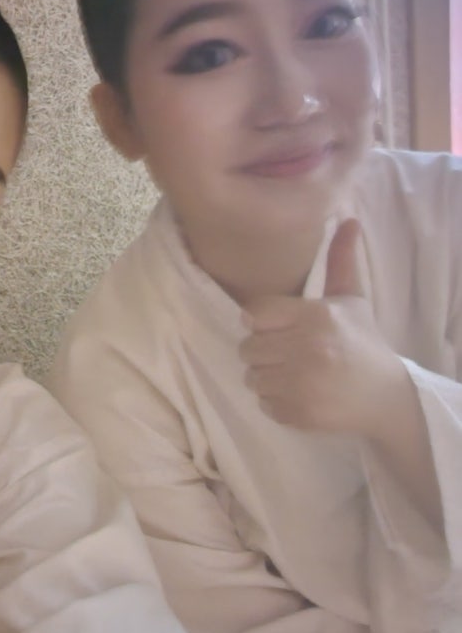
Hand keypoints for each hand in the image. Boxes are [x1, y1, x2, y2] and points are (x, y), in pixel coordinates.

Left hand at [239, 219, 406, 436]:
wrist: (386, 395)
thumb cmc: (362, 342)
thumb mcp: (352, 299)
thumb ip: (340, 261)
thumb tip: (347, 220)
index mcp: (315, 317)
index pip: (253, 315)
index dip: (260, 322)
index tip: (276, 328)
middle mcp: (307, 349)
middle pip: (247, 348)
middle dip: (262, 351)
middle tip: (285, 353)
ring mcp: (303, 384)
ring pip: (252, 377)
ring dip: (266, 377)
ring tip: (292, 374)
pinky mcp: (300, 413)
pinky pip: (264, 404)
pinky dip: (276, 402)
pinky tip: (300, 394)